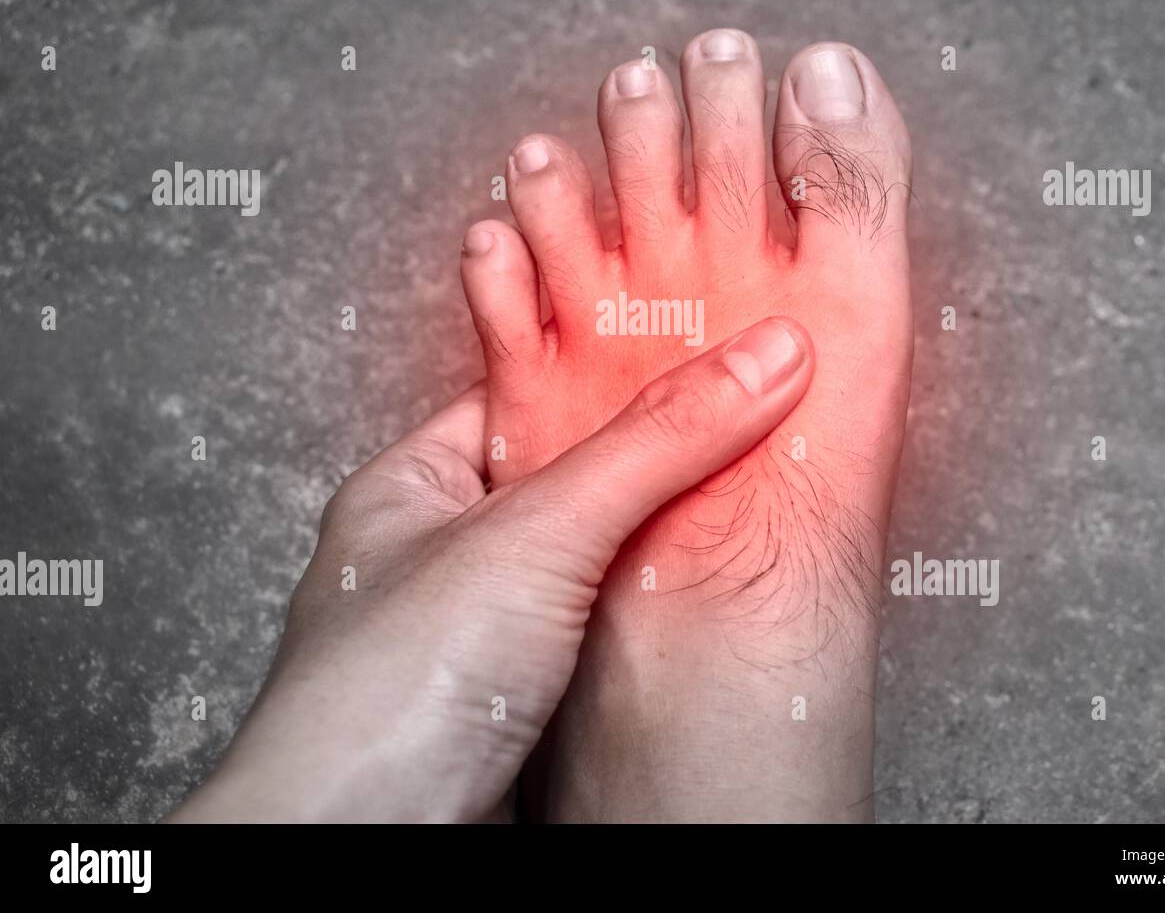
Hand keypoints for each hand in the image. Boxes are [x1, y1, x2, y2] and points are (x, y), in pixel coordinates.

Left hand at [171, 317, 813, 821]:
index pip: (525, 397)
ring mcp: (478, 635)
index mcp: (410, 489)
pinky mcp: (518, 705)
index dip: (609, 368)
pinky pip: (600, 635)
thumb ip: (653, 442)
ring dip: (656, 546)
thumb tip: (763, 357)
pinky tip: (698, 597)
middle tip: (741, 420)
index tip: (697, 351)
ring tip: (741, 502)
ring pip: (587, 565)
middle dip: (650, 461)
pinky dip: (650, 616)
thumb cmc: (383, 694)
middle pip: (567, 480)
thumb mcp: (535, 532)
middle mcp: (438, 558)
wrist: (363, 852)